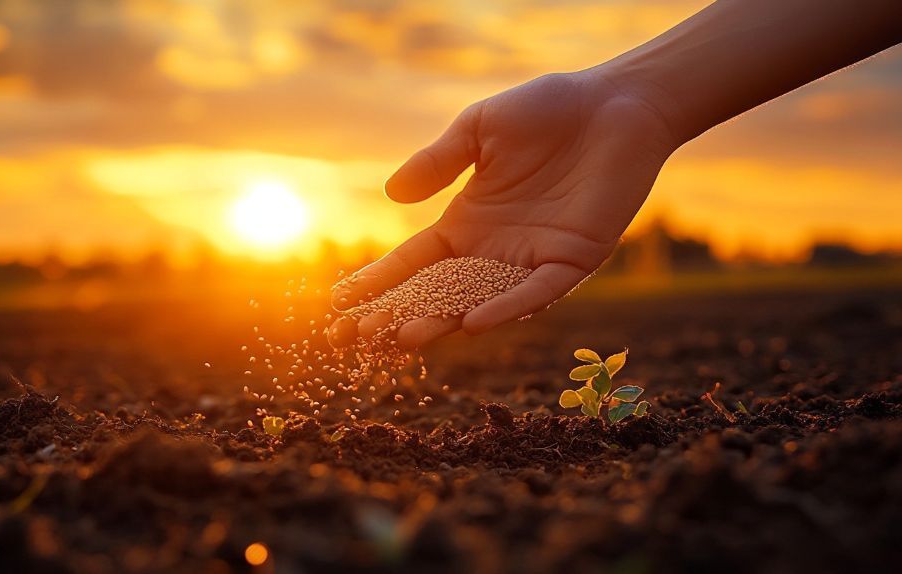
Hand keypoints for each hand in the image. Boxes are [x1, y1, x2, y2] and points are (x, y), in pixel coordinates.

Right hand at [329, 71, 679, 348]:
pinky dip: (508, 308)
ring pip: (479, 302)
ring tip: (404, 338)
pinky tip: (474, 323)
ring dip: (443, 321)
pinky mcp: (572, 260)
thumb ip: (438, 162)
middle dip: (396, 315)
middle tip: (356, 338)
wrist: (614, 104)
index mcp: (467, 222)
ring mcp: (531, 259)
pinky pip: (535, 292)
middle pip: (437, 293)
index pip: (413, 262)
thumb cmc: (547, 110)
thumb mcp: (478, 130)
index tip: (340, 304)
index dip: (378, 283)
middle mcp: (494, 250)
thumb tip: (392, 195)